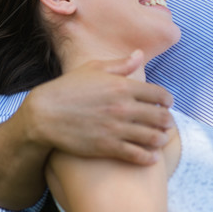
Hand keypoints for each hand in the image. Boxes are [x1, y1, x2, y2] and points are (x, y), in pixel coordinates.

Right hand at [23, 50, 173, 164]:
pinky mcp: (107, 147)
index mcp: (122, 86)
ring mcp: (116, 128)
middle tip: (167, 121)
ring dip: (161, 138)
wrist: (45, 114)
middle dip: (167, 119)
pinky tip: (152, 157)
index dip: (166, 99)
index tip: (167, 102)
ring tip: (161, 138)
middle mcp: (123, 107)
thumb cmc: (68, 88)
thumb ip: (121, 64)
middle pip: (159, 116)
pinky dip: (148, 157)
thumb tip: (139, 54)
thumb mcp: (94, 68)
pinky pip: (136, 155)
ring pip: (151, 137)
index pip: (157, 94)